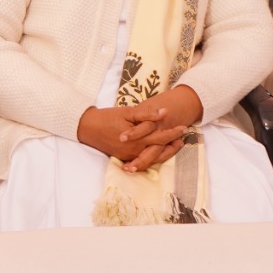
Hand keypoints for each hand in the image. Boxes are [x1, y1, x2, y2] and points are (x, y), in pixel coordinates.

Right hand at [75, 88, 200, 170]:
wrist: (88, 128)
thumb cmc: (108, 117)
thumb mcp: (128, 112)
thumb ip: (147, 114)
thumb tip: (164, 112)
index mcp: (139, 139)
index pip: (161, 137)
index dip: (173, 133)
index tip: (184, 127)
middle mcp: (136, 150)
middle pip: (160, 150)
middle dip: (173, 143)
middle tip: (183, 135)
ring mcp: (130, 156)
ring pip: (152, 158)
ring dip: (165, 152)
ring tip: (174, 144)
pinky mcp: (124, 157)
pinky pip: (142, 160)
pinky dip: (152, 156)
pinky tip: (158, 150)